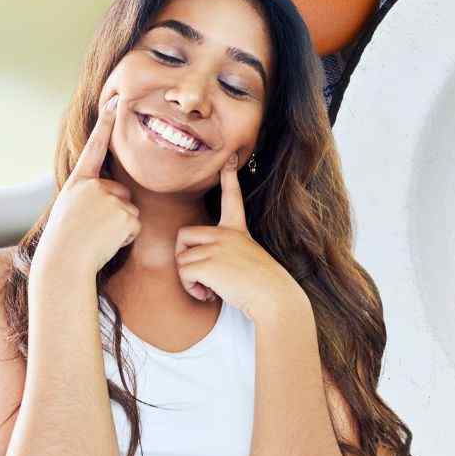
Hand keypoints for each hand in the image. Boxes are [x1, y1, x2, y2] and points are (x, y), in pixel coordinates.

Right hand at [34, 95, 140, 274]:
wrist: (63, 264)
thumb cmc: (65, 242)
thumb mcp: (71, 210)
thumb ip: (91, 195)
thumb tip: (118, 194)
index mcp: (78, 183)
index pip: (94, 148)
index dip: (106, 125)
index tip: (117, 102)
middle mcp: (94, 186)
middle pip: (121, 192)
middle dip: (114, 211)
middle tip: (91, 228)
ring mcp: (109, 199)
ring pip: (129, 209)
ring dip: (119, 226)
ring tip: (96, 236)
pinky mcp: (125, 215)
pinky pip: (135, 225)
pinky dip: (125, 236)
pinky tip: (107, 242)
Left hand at [175, 153, 306, 323]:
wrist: (273, 296)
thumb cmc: (261, 285)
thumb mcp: (246, 259)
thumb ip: (225, 253)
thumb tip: (199, 264)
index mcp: (237, 230)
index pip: (232, 198)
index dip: (229, 178)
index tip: (228, 159)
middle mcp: (226, 234)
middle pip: (184, 235)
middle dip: (183, 257)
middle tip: (198, 275)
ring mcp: (217, 246)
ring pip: (181, 260)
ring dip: (189, 280)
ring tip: (209, 289)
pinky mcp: (208, 263)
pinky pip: (184, 273)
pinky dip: (191, 289)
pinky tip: (209, 295)